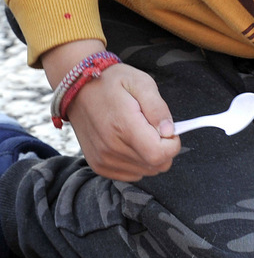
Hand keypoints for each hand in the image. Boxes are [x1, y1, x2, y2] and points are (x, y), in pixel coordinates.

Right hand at [41, 41, 179, 180]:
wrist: (77, 89)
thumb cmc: (111, 83)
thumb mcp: (141, 83)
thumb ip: (158, 108)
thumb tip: (170, 132)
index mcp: (123, 127)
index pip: (159, 155)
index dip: (172, 144)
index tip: (169, 130)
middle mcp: (111, 148)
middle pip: (156, 165)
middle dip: (164, 149)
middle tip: (153, 129)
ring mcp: (103, 159)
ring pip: (146, 171)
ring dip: (150, 155)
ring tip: (139, 133)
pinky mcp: (99, 165)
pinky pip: (131, 175)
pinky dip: (137, 162)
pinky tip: (130, 143)